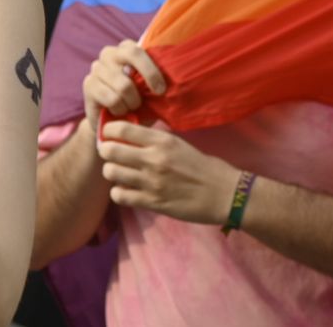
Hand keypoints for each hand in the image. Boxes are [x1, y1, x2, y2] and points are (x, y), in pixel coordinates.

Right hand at [81, 40, 164, 135]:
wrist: (113, 124)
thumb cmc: (138, 105)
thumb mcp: (151, 92)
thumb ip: (157, 81)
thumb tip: (175, 78)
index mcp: (126, 49)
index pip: (138, 50)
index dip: (151, 70)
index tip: (161, 90)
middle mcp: (109, 54)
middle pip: (131, 57)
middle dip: (145, 81)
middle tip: (145, 101)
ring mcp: (96, 68)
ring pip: (123, 84)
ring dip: (131, 102)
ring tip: (130, 108)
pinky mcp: (88, 84)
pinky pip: (111, 98)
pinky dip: (120, 109)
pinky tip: (119, 112)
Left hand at [97, 120, 240, 225]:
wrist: (226, 195)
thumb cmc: (203, 167)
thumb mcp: (178, 144)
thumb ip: (153, 139)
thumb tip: (127, 133)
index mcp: (161, 141)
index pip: (120, 128)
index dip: (109, 131)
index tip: (110, 135)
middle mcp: (154, 159)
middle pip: (109, 150)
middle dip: (106, 151)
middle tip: (112, 155)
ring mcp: (152, 182)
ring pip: (111, 172)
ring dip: (112, 173)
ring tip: (120, 174)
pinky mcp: (153, 202)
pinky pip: (120, 196)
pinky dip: (119, 193)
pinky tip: (127, 191)